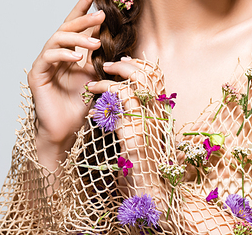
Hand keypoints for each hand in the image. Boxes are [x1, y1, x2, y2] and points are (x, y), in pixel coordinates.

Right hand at [27, 0, 104, 163]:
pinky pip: (48, 57)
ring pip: (57, 39)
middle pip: (66, 28)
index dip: (81, 9)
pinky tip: (76, 57)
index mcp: (69, 53)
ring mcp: (45, 63)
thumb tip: (110, 34)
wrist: (67, 129)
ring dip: (77, 37)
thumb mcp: (95, 74)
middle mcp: (55, 55)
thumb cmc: (80, 104)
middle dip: (83, 19)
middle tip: (100, 15)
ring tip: (95, 42)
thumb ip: (98, 55)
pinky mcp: (37, 74)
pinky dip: (62, 54)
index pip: (74, 27)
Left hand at [86, 58, 167, 194]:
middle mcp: (157, 113)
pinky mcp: (134, 132)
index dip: (140, 64)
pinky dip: (103, 94)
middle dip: (126, 65)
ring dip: (113, 76)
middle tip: (108, 65)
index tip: (123, 62)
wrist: (145, 188)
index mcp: (160, 111)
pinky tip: (91, 100)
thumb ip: (134, 113)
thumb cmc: (139, 162)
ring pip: (134, 84)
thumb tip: (120, 95)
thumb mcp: (139, 131)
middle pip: (148, 74)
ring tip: (96, 78)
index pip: (156, 76)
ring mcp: (147, 121)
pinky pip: (118, 103)